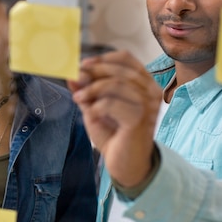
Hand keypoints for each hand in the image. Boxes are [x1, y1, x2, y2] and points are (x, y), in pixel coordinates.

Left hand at [67, 50, 161, 187]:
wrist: (125, 163)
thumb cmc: (113, 134)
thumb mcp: (95, 107)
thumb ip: (86, 90)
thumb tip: (72, 74)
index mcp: (143, 83)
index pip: (125, 58)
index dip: (102, 59)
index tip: (83, 65)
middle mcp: (150, 91)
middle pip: (119, 69)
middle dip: (93, 73)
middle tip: (76, 81)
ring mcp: (147, 105)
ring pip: (116, 84)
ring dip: (92, 89)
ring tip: (78, 98)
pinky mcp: (139, 119)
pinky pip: (113, 103)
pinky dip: (97, 106)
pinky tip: (91, 114)